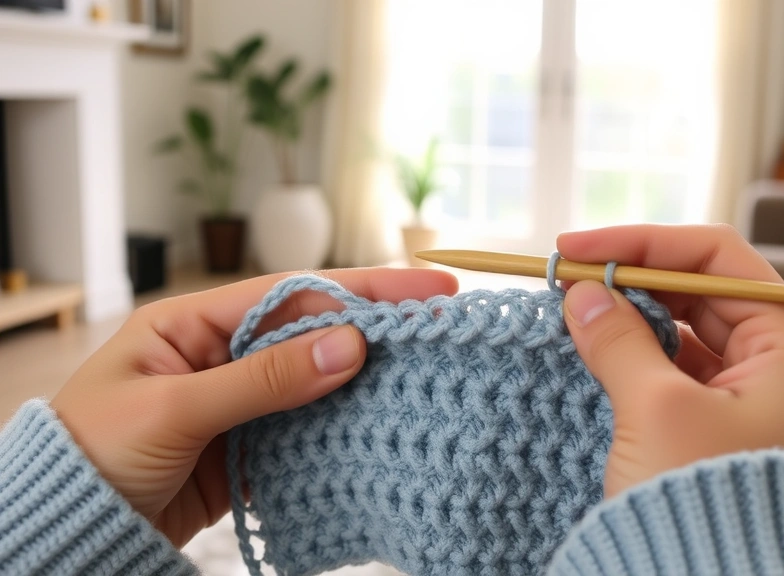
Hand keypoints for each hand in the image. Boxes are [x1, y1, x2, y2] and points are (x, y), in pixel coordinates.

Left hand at [51, 268, 457, 546]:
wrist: (65, 534)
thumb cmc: (93, 456)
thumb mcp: (175, 409)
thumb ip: (263, 379)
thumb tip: (349, 345)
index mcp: (192, 323)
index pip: (292, 293)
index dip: (362, 286)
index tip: (426, 285)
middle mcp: (220, 354)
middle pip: (313, 332)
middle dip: (376, 326)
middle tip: (444, 323)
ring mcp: (237, 402)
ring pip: (316, 381)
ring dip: (365, 378)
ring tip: (426, 371)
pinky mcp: (246, 448)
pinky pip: (305, 428)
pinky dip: (341, 427)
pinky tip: (380, 421)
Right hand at [558, 224, 783, 497]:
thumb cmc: (705, 509)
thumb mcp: (655, 411)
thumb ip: (618, 339)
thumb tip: (582, 294)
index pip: (722, 261)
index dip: (646, 244)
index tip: (580, 248)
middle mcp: (783, 372)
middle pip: (706, 295)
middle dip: (635, 280)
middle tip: (569, 276)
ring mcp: (755, 405)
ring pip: (690, 336)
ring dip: (634, 318)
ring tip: (576, 310)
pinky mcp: (724, 435)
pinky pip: (681, 376)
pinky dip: (639, 358)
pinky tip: (598, 350)